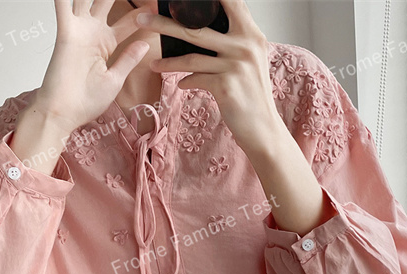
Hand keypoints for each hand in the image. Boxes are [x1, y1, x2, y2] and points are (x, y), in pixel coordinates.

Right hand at [32, 0, 150, 132]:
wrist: (65, 113)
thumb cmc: (85, 102)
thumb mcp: (115, 79)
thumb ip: (128, 59)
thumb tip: (145, 43)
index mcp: (106, 44)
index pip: (129, 22)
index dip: (144, 13)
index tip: (157, 5)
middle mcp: (93, 33)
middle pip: (108, 2)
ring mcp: (79, 30)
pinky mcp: (66, 32)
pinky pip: (63, 6)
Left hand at [135, 0, 284, 153]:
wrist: (263, 128)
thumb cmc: (252, 94)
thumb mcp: (249, 61)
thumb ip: (232, 43)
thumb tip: (198, 31)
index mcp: (251, 34)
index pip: (230, 2)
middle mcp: (245, 46)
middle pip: (195, 28)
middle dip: (164, 22)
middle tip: (142, 18)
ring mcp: (235, 65)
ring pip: (190, 56)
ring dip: (167, 61)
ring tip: (152, 62)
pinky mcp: (225, 86)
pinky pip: (195, 79)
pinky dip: (185, 82)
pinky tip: (181, 84)